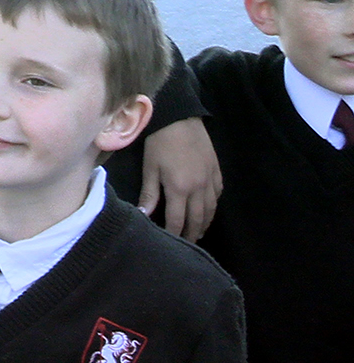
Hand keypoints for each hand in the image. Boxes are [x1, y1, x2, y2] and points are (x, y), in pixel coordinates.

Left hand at [138, 117, 221, 240]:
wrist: (180, 118)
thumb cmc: (159, 142)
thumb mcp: (150, 169)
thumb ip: (149, 194)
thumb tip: (144, 216)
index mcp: (180, 188)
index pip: (178, 220)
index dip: (174, 234)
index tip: (170, 244)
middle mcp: (199, 187)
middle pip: (198, 218)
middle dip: (192, 233)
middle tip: (187, 245)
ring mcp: (210, 178)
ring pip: (211, 208)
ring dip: (205, 223)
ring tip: (198, 233)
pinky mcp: (217, 170)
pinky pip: (218, 193)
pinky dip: (213, 205)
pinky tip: (208, 209)